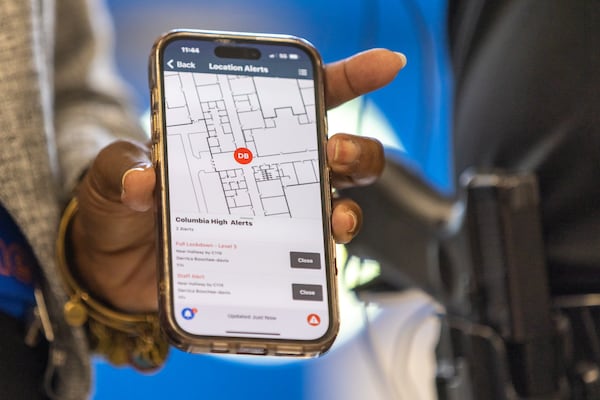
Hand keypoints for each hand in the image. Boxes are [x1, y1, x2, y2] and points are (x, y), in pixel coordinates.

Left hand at [70, 49, 405, 311]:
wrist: (113, 268)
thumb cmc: (119, 210)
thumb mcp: (112, 179)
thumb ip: (123, 167)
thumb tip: (143, 181)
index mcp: (239, 136)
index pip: (303, 99)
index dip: (348, 77)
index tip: (386, 64)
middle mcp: (268, 173)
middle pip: (337, 154)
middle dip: (350, 149)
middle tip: (331, 153)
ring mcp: (274, 217)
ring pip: (338, 203)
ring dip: (346, 205)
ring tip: (331, 215)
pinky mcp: (272, 257)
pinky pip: (313, 255)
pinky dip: (322, 257)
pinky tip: (315, 259)